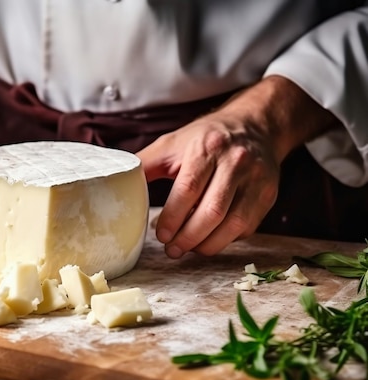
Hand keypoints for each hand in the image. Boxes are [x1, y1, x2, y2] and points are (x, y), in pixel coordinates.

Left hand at [137, 76, 336, 257]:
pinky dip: (226, 240)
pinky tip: (208, 239)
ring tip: (187, 249)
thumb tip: (113, 182)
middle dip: (188, 237)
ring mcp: (257, 179)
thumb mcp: (172, 144)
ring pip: (233, 224)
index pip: (189, 189)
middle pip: (213, 211)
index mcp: (208, 147)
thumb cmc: (205, 139)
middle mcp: (236, 162)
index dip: (173, 217)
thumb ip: (145, 164)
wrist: (255, 126)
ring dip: (207, 245)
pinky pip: (247, 227)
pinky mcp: (269, 195)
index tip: (160, 235)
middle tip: (172, 250)